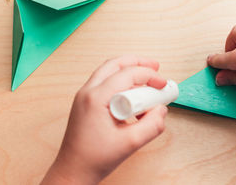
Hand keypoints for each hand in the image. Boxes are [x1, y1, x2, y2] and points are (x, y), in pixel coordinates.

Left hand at [41, 56, 167, 184]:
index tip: (162, 85)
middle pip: (114, 64)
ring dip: (129, 71)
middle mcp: (87, 92)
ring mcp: (84, 97)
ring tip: (147, 79)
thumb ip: (152, 125)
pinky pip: (105, 84)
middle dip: (137, 63)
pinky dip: (121, 83)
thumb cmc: (93, 159)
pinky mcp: (86, 104)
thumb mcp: (130, 144)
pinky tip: (134, 96)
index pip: (127, 74)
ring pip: (108, 72)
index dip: (149, 75)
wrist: (72, 172)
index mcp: (95, 98)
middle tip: (155, 66)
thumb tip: (162, 110)